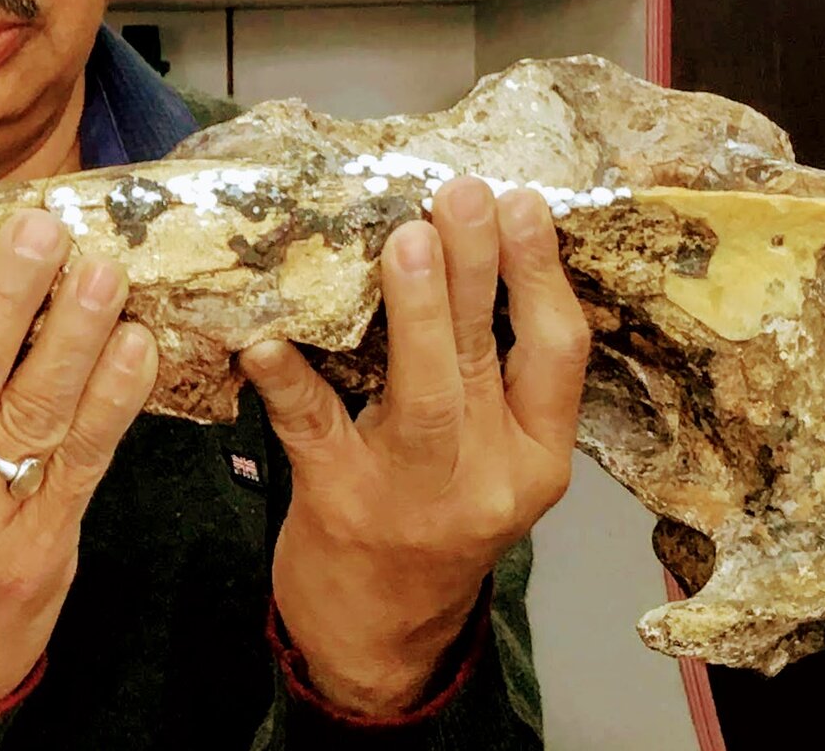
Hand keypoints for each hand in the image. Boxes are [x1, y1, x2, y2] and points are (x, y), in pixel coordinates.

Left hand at [241, 180, 587, 715]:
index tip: (524, 202)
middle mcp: (488, 474)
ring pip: (420, 393)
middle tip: (465, 191)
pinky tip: (264, 335)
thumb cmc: (434, 516)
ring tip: (405, 238)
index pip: (559, 355)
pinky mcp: (339, 502)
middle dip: (478, 268)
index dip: (542, 275)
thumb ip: (492, 375)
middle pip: (488, 357)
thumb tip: (468, 244)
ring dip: (415, 312)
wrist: (380, 633)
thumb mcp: (493, 457)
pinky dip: (288, 378)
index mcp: (538, 455)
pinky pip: (313, 428)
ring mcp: (413, 492)